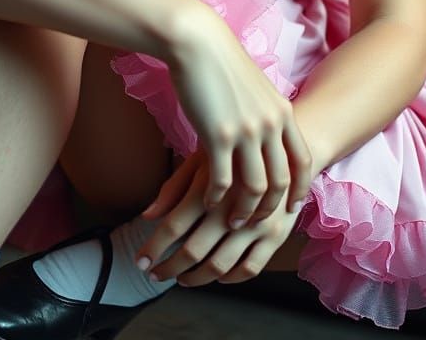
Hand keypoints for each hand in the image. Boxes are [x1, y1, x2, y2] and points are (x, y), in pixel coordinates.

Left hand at [137, 150, 303, 285]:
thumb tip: (147, 216)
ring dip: (196, 278)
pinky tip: (216, 274)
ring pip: (219, 266)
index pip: (174, 226)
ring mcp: (257, 224)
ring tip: (181, 277)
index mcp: (212, 185)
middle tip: (155, 274)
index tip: (140, 262)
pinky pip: (249, 269)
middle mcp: (233, 207)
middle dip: (168, 267)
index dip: (153, 248)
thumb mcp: (203, 160)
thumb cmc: (235, 152)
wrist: (285, 146)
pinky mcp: (277, 235)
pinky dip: (229, 278)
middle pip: (193, 251)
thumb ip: (174, 188)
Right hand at [167, 11, 312, 223]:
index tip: (291, 207)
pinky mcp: (218, 136)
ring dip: (243, 211)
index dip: (300, 188)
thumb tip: (267, 136)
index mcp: (283, 112)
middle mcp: (270, 124)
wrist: (198, 43)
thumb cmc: (222, 63)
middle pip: (280, 180)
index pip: (302, 160)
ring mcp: (246, 131)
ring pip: (255, 188)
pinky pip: (223, 181)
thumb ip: (267, 113)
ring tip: (231, 221)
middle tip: (256, 222)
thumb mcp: (257, 88)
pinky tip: (208, 203)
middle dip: (270, 209)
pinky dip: (217, 199)